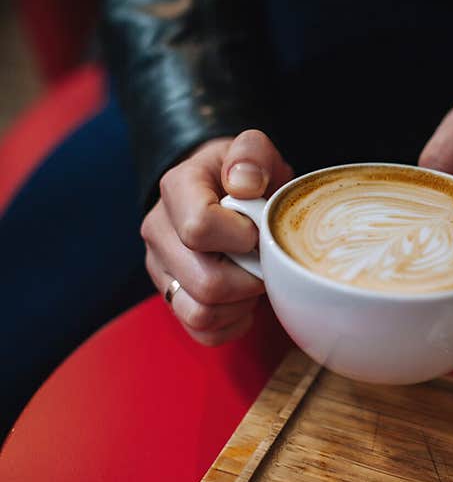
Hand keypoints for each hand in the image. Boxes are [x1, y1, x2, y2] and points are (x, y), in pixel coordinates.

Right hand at [141, 130, 292, 344]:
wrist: (229, 192)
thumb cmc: (245, 174)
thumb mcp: (254, 150)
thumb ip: (252, 154)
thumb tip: (244, 183)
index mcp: (177, 189)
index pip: (199, 228)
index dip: (241, 237)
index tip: (257, 230)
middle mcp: (159, 231)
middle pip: (206, 282)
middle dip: (250, 278)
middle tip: (265, 261)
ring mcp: (161, 268)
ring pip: (200, 312)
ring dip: (240, 304)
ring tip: (253, 280)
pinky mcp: (172, 296)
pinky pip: (201, 331)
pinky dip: (231, 324)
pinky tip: (244, 301)